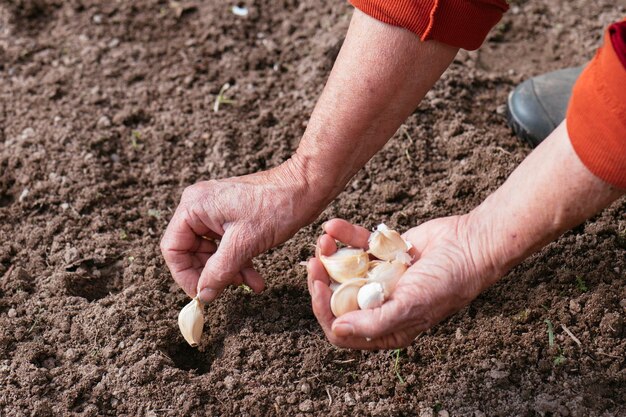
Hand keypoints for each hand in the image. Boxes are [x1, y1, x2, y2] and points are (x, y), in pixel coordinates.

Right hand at [161, 160, 318, 302]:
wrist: (306, 187)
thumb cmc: (275, 207)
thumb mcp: (243, 244)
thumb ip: (218, 271)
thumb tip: (203, 295)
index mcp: (194, 206)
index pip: (173, 248)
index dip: (185, 275)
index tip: (202, 293)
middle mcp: (200, 206)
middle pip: (192, 251)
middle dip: (212, 274)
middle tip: (229, 288)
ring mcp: (217, 211)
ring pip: (212, 252)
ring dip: (229, 271)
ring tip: (250, 285)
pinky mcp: (234, 217)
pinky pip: (227, 245)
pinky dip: (239, 262)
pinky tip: (255, 279)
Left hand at [307, 217, 502, 349]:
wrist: (471, 244)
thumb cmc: (447, 282)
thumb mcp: (411, 307)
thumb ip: (374, 322)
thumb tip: (338, 330)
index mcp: (386, 327)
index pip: (342, 329)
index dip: (325, 311)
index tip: (319, 286)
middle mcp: (380, 304)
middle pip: (338, 298)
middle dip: (322, 280)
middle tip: (313, 262)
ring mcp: (381, 278)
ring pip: (344, 269)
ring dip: (329, 255)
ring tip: (323, 239)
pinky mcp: (384, 254)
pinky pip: (358, 246)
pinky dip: (344, 235)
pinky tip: (333, 226)